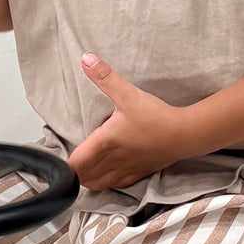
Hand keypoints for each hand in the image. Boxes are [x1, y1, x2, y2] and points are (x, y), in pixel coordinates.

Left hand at [65, 54, 190, 191]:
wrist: (185, 134)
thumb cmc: (155, 116)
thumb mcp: (128, 93)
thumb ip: (105, 77)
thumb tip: (86, 59)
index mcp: (105, 142)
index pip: (77, 163)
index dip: (65, 167)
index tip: (58, 163)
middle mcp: (113, 160)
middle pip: (86, 177)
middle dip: (75, 174)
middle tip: (70, 165)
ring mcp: (127, 169)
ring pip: (101, 184)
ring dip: (90, 180)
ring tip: (85, 172)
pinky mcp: (141, 172)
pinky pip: (119, 184)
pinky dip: (109, 183)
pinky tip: (108, 176)